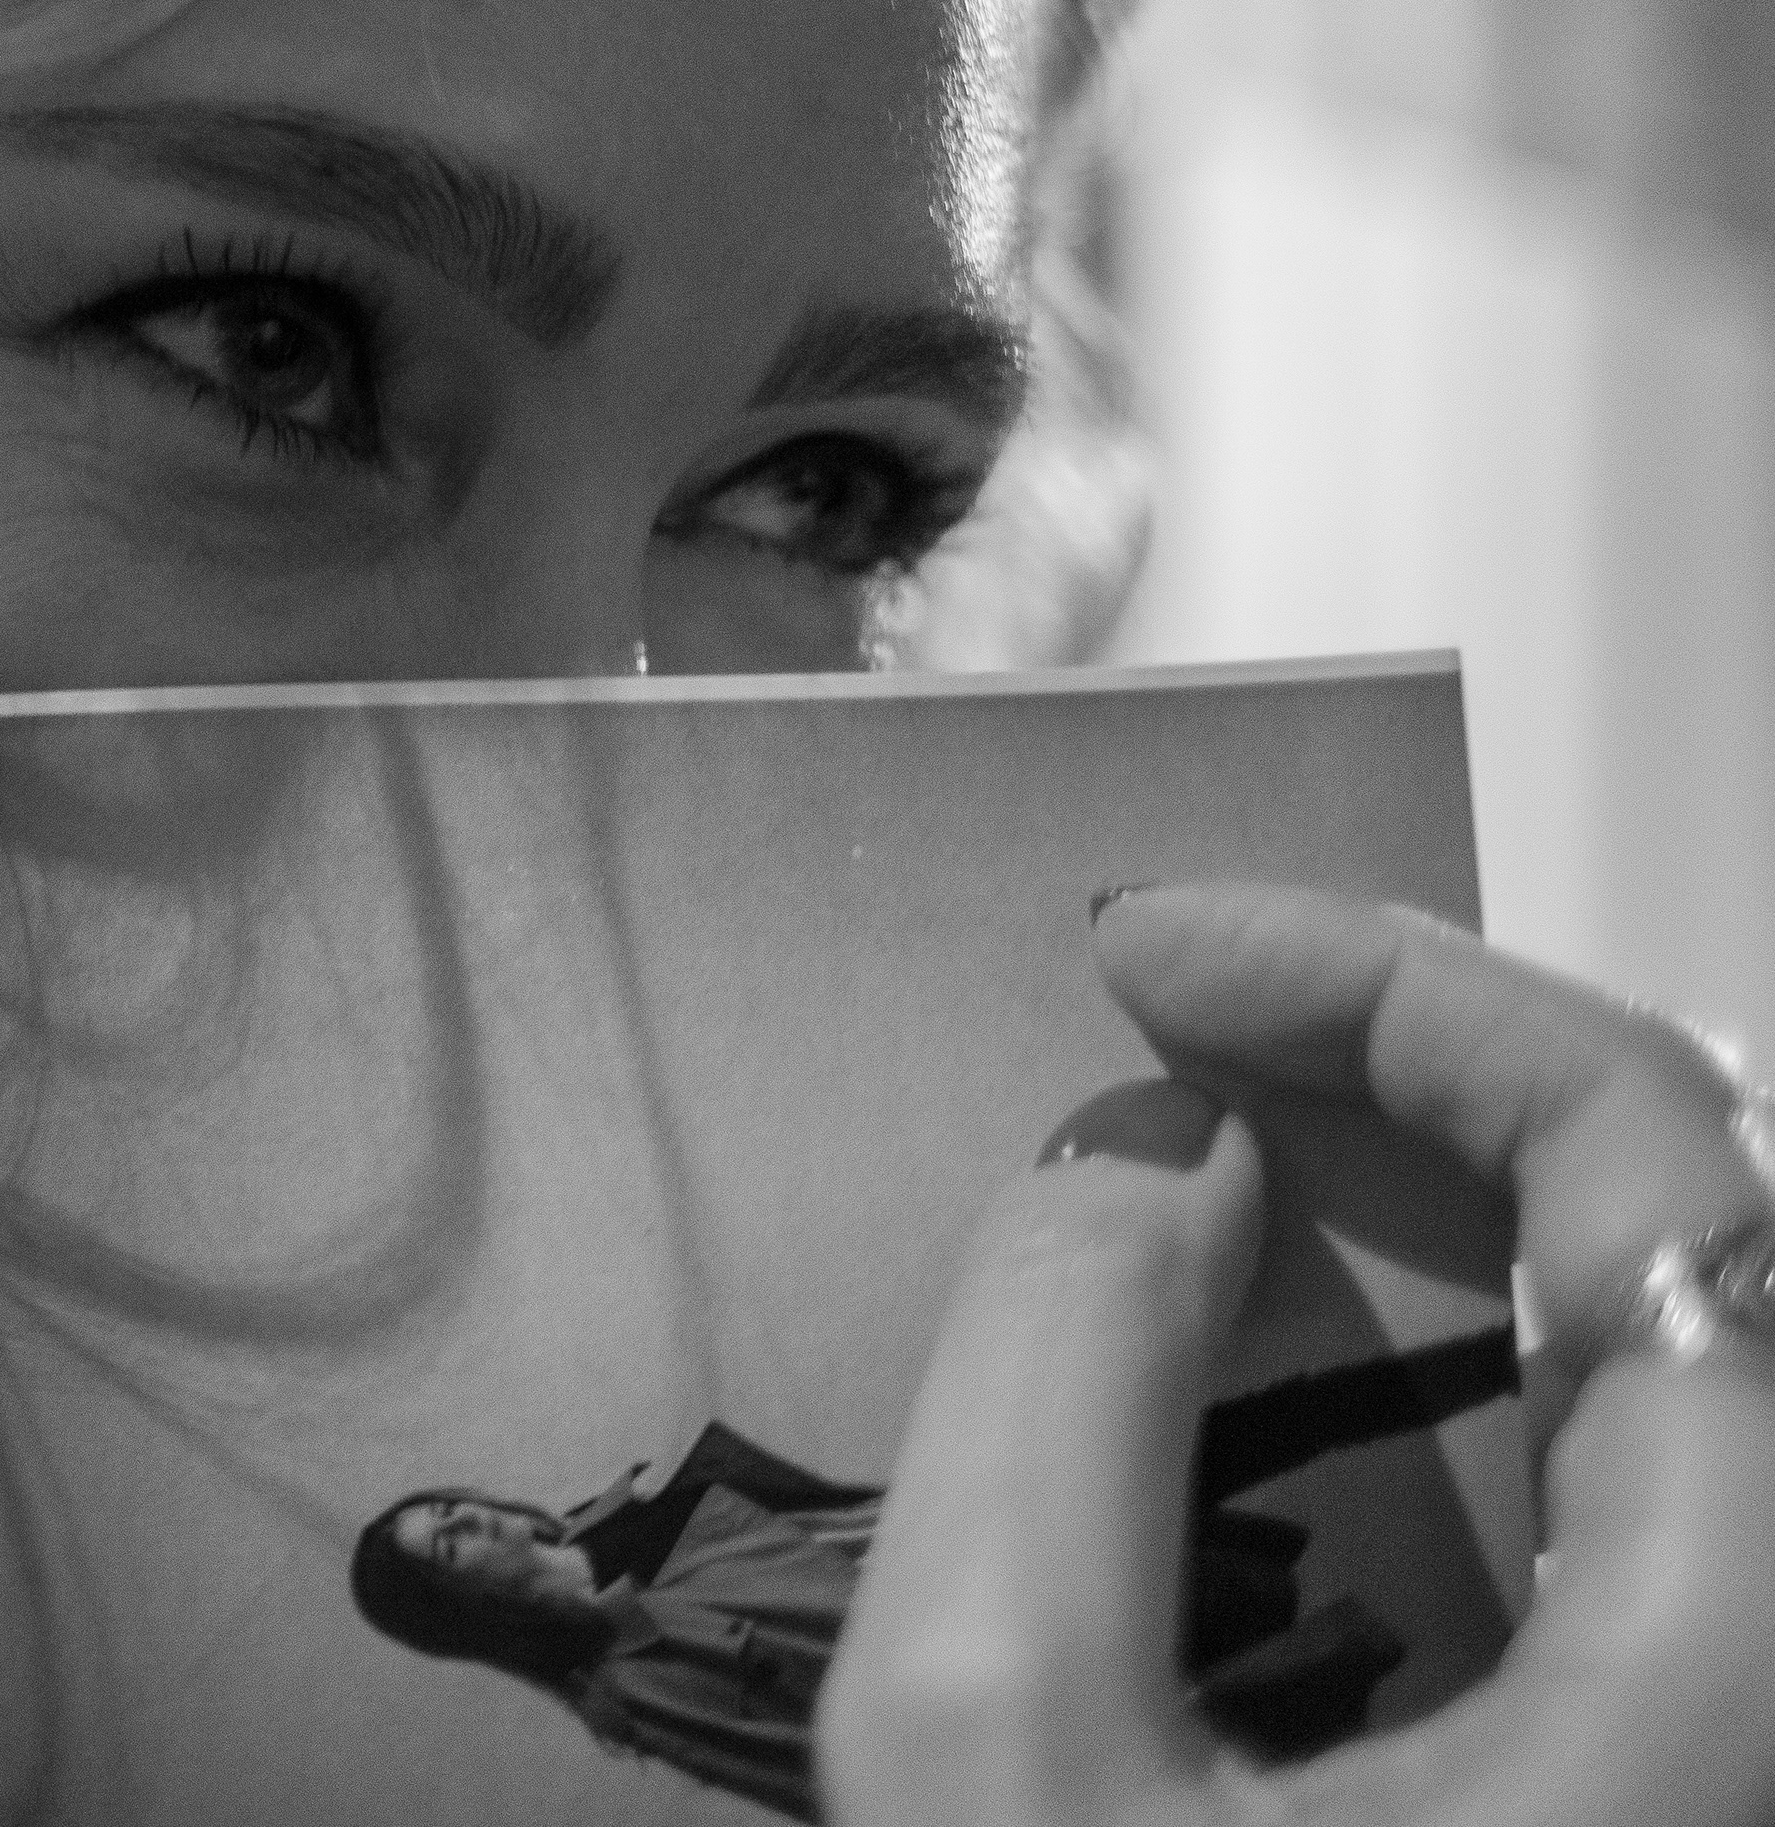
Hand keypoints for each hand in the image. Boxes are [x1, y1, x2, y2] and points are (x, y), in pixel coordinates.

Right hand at [819, 883, 1774, 1825]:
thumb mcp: (999, 1761)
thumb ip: (1058, 1409)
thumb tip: (1146, 1150)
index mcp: (1723, 1670)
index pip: (1650, 1161)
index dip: (1394, 992)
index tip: (1149, 957)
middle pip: (1684, 1230)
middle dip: (1419, 1065)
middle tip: (1177, 1007)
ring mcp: (1723, 1746)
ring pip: (1667, 1362)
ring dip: (1454, 1196)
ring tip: (1231, 1122)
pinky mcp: (1655, 1795)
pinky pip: (1639, 1500)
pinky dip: (1492, 1353)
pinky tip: (1325, 1328)